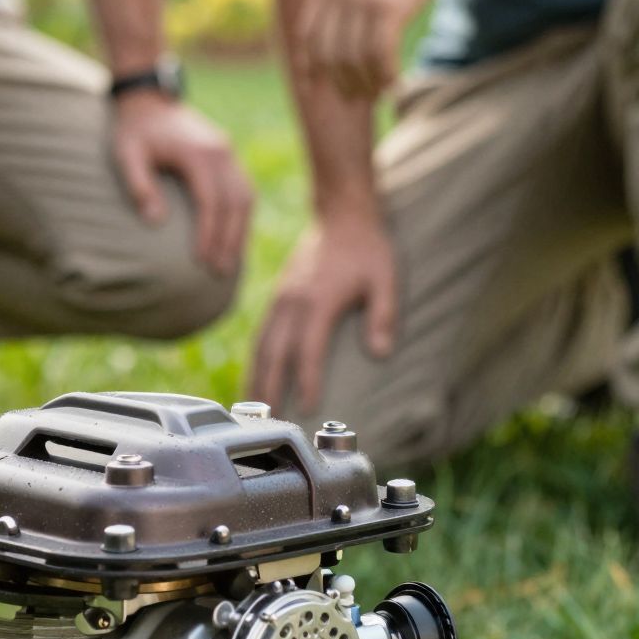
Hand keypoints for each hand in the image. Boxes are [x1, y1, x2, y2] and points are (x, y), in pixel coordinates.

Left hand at [111, 91, 253, 278]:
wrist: (149, 101)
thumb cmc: (134, 131)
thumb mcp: (126, 154)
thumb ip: (139, 185)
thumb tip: (156, 222)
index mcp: (198, 153)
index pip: (210, 200)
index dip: (208, 233)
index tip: (201, 260)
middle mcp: (220, 152)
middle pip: (235, 202)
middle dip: (229, 240)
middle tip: (220, 272)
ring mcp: (228, 153)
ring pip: (246, 197)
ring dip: (240, 231)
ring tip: (230, 263)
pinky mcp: (229, 156)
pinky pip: (244, 190)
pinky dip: (242, 216)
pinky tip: (234, 238)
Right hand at [251, 209, 397, 415]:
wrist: (342, 215)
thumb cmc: (368, 248)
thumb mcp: (385, 278)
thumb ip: (384, 315)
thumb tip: (381, 353)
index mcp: (318, 300)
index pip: (308, 349)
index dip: (307, 380)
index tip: (308, 407)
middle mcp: (293, 302)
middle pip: (274, 353)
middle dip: (270, 389)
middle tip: (268, 422)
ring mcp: (282, 299)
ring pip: (261, 345)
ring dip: (255, 378)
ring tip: (252, 408)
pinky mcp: (279, 297)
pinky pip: (261, 334)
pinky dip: (256, 359)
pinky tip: (256, 378)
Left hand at [298, 0, 468, 97]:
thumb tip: (339, 27)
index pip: (309, 36)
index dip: (310, 67)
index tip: (316, 88)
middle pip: (330, 54)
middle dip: (342, 83)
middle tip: (359, 99)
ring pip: (355, 59)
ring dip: (367, 83)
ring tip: (380, 92)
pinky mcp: (391, 4)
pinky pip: (380, 54)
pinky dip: (386, 75)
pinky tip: (395, 83)